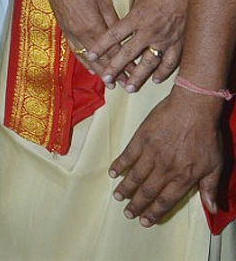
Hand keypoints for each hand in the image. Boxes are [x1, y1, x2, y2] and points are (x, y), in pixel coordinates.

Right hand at [33, 0, 119, 78]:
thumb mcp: (103, 1)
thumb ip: (113, 20)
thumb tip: (123, 35)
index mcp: (94, 26)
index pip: (113, 50)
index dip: (125, 63)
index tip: (136, 73)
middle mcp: (83, 35)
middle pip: (101, 59)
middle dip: (114, 73)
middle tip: (126, 86)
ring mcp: (72, 35)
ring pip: (88, 59)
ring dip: (100, 72)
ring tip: (110, 84)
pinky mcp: (66, 33)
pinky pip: (76, 53)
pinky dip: (85, 63)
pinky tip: (91, 70)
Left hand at [85, 0, 189, 91]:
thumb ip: (131, 9)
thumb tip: (125, 17)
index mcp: (136, 18)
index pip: (113, 35)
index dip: (101, 46)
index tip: (90, 55)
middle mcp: (148, 32)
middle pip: (128, 54)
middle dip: (115, 67)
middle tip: (106, 79)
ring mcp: (164, 39)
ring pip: (148, 63)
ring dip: (138, 76)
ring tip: (130, 88)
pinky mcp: (179, 43)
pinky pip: (171, 62)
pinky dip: (163, 72)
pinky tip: (155, 79)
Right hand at [109, 87, 224, 224]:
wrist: (193, 107)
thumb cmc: (207, 135)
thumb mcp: (216, 164)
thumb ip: (211, 187)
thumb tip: (213, 209)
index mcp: (183, 177)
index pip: (166, 200)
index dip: (154, 212)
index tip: (145, 221)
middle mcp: (165, 168)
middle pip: (147, 191)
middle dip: (136, 205)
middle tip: (127, 214)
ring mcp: (151, 153)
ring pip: (135, 176)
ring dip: (125, 188)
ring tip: (117, 197)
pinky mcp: (141, 138)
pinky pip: (127, 155)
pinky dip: (119, 165)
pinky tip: (113, 173)